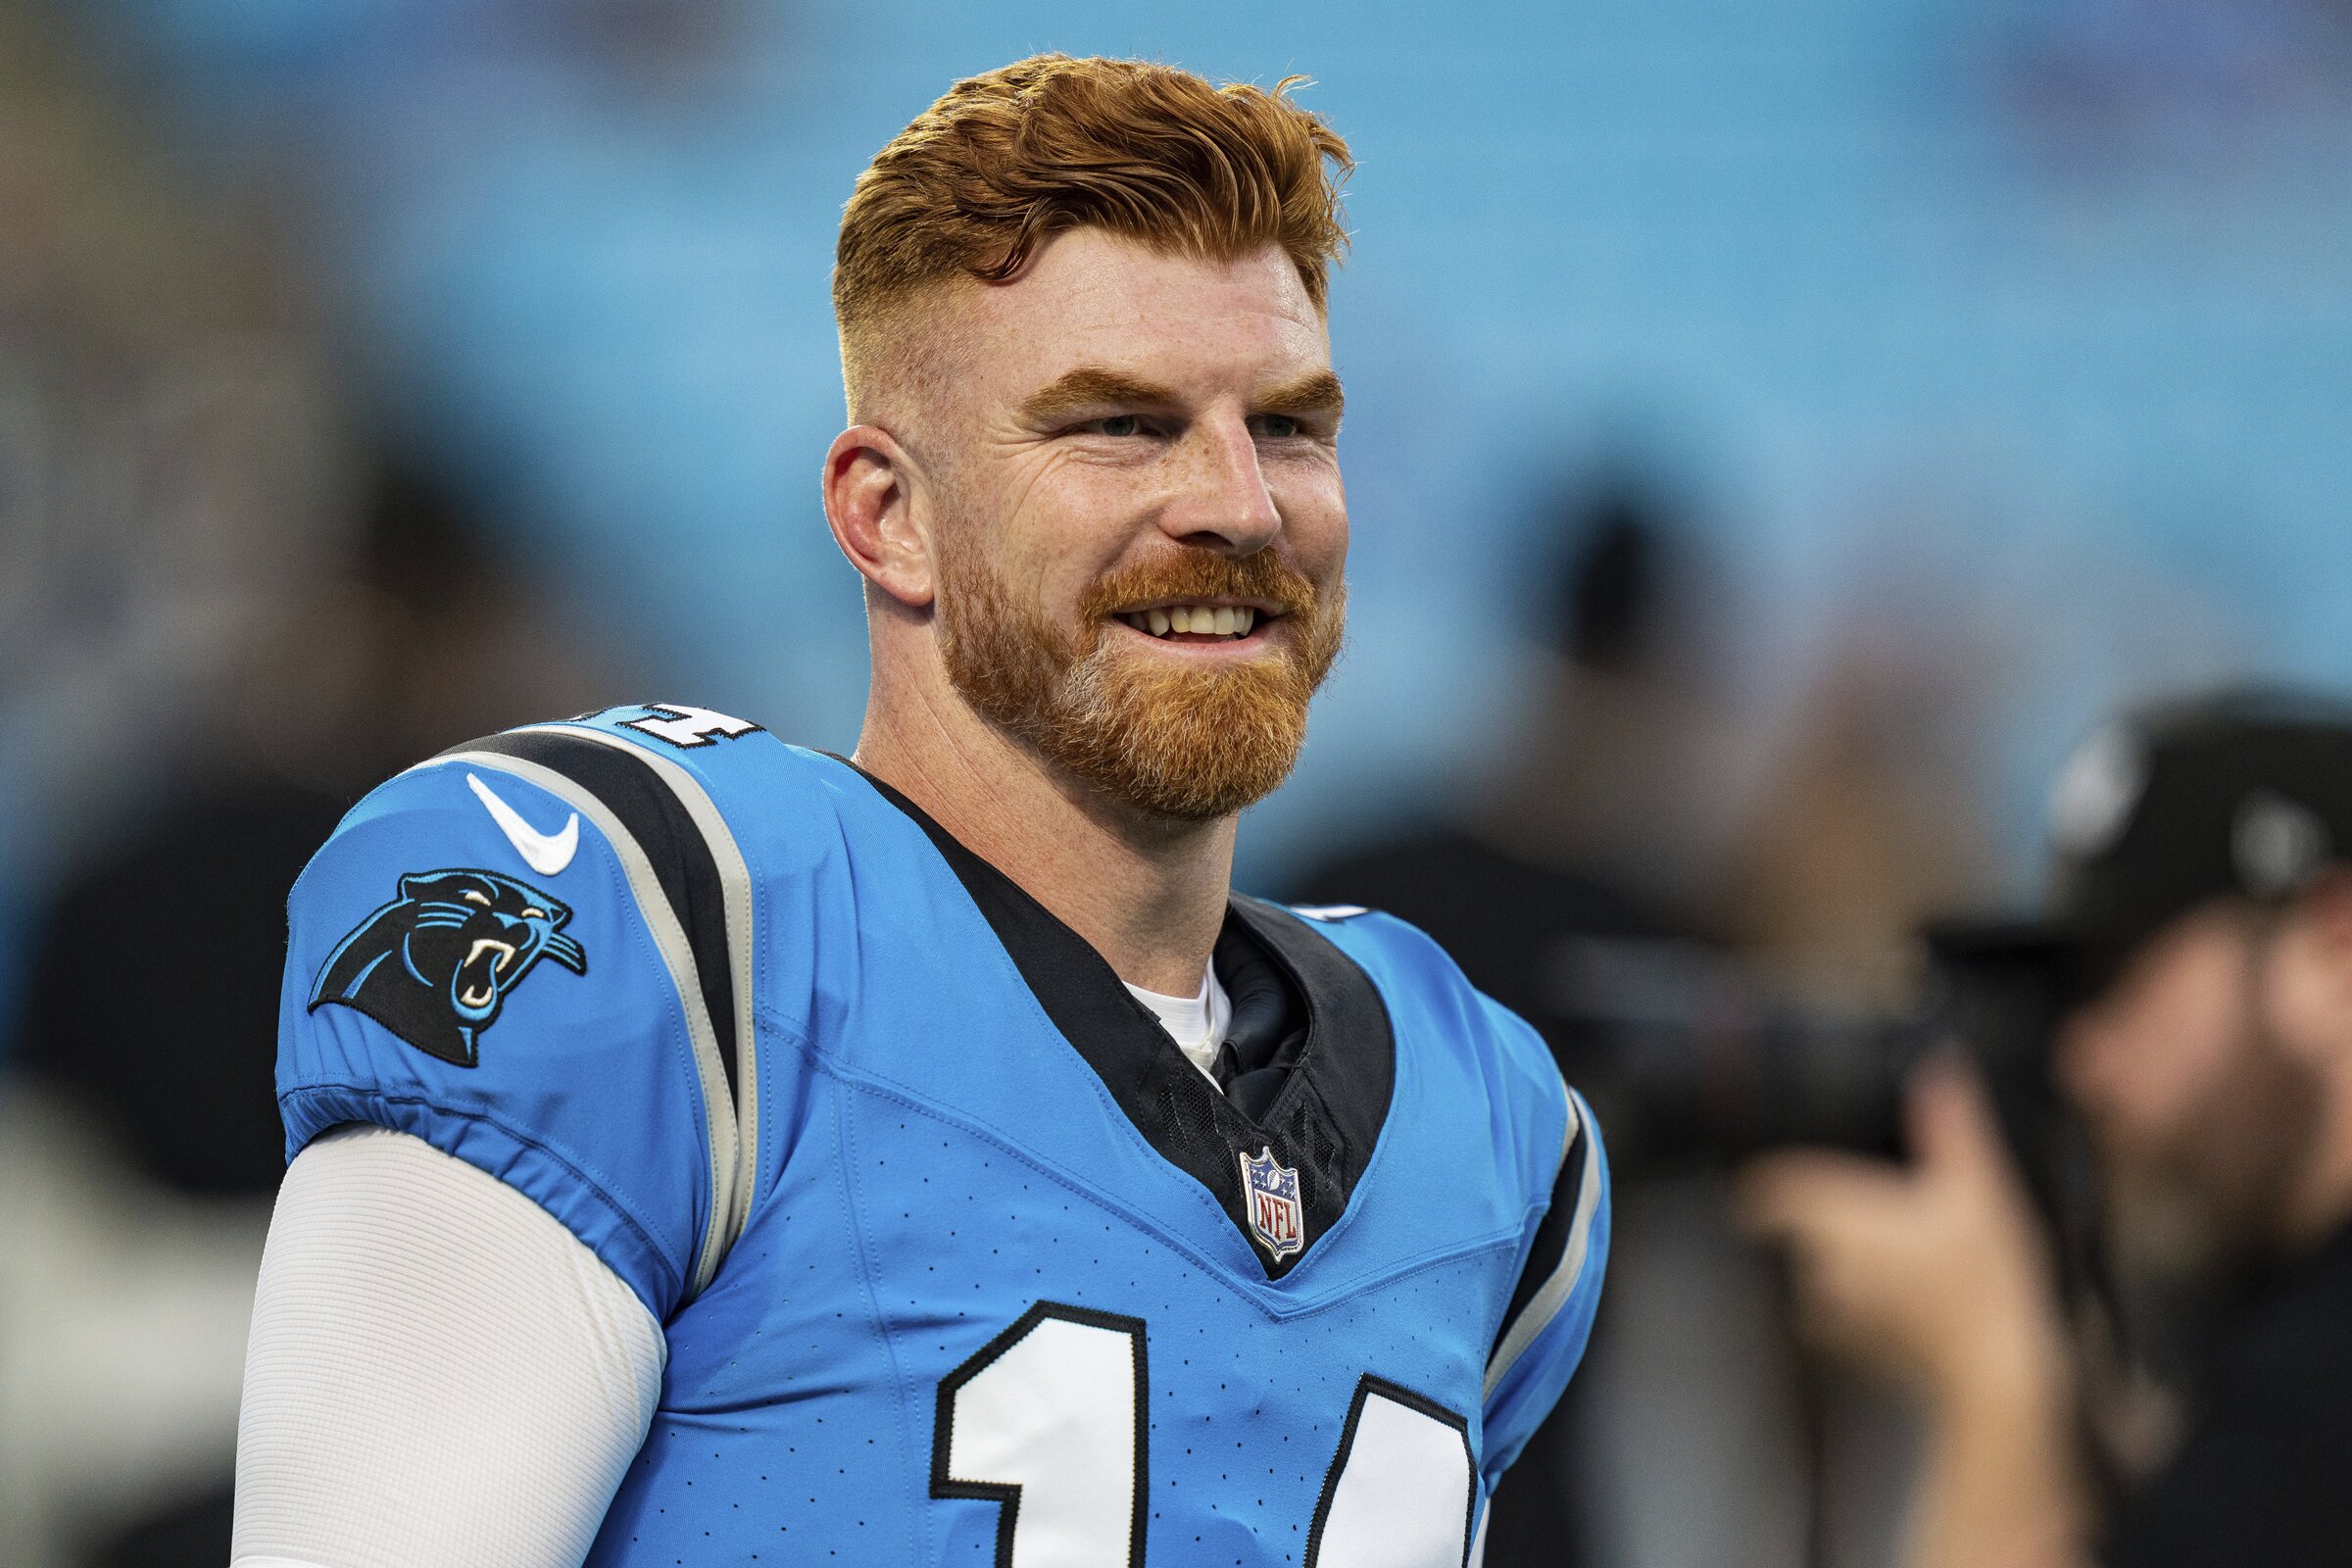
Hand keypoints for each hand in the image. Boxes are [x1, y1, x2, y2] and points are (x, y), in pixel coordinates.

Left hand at [1735, 1056, 2067, 1411]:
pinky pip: (1840, 1314)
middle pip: (1797, 1228)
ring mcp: (1832, 1313)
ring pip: (1817, 1272)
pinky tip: (1908, 1294)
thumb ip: (1951, 1124)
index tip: (1763, 1173)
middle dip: (1824, 1215)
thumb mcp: (1979, 1187)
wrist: (2000, 1374)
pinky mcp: (1853, 1350)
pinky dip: (1863, 1300)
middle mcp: (1819, 1264)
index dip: (1762, 1177)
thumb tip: (1940, 1066)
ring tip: (1899, 1250)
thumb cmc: (1987, 1279)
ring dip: (1844, 1260)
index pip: (1767, 1189)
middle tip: (1870, 1203)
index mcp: (1835, 1217)